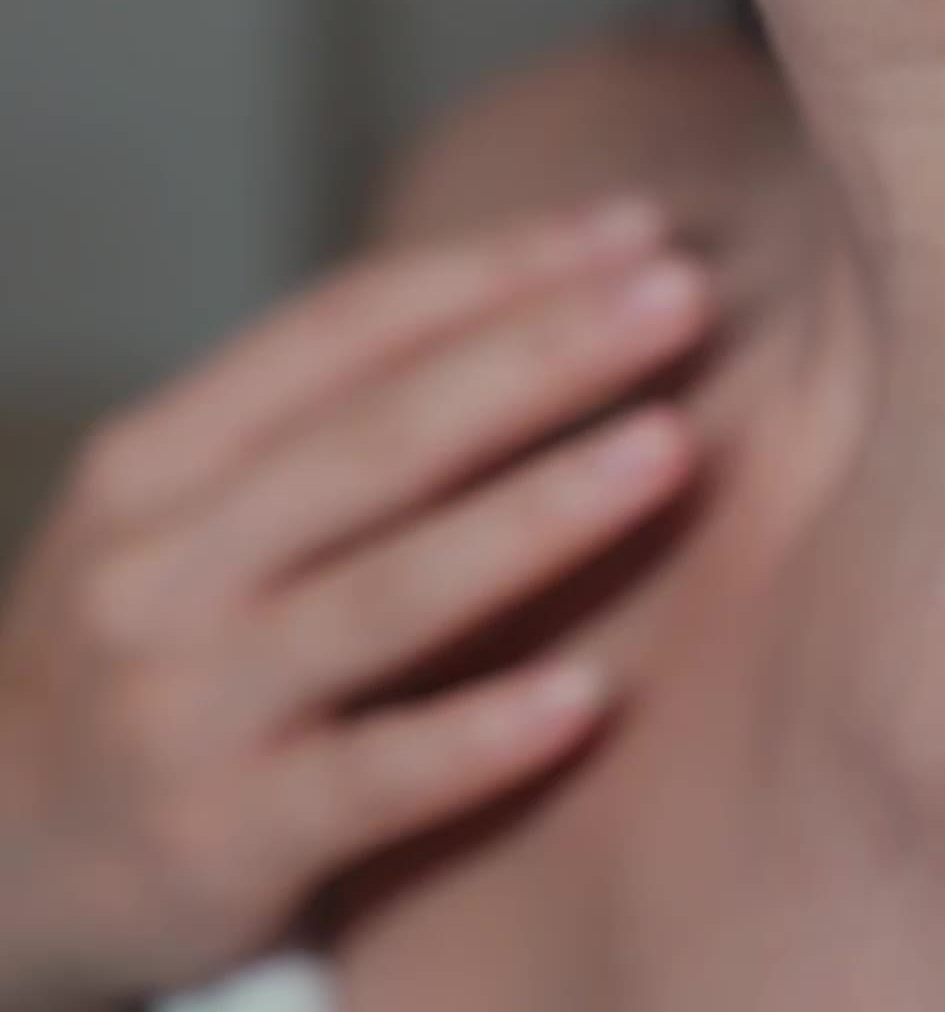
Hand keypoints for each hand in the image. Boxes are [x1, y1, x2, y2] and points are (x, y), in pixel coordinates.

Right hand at [0, 200, 710, 1009]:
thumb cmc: (143, 639)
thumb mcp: (178, 509)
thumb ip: (316, 425)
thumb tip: (527, 310)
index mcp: (158, 457)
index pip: (347, 326)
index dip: (495, 267)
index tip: (629, 225)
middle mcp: (162, 564)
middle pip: (381, 436)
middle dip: (542, 356)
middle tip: (683, 292)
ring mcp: (184, 703)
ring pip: (386, 591)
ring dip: (537, 515)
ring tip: (671, 449)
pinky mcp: (221, 837)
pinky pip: (369, 779)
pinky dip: (477, 736)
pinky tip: (589, 698)